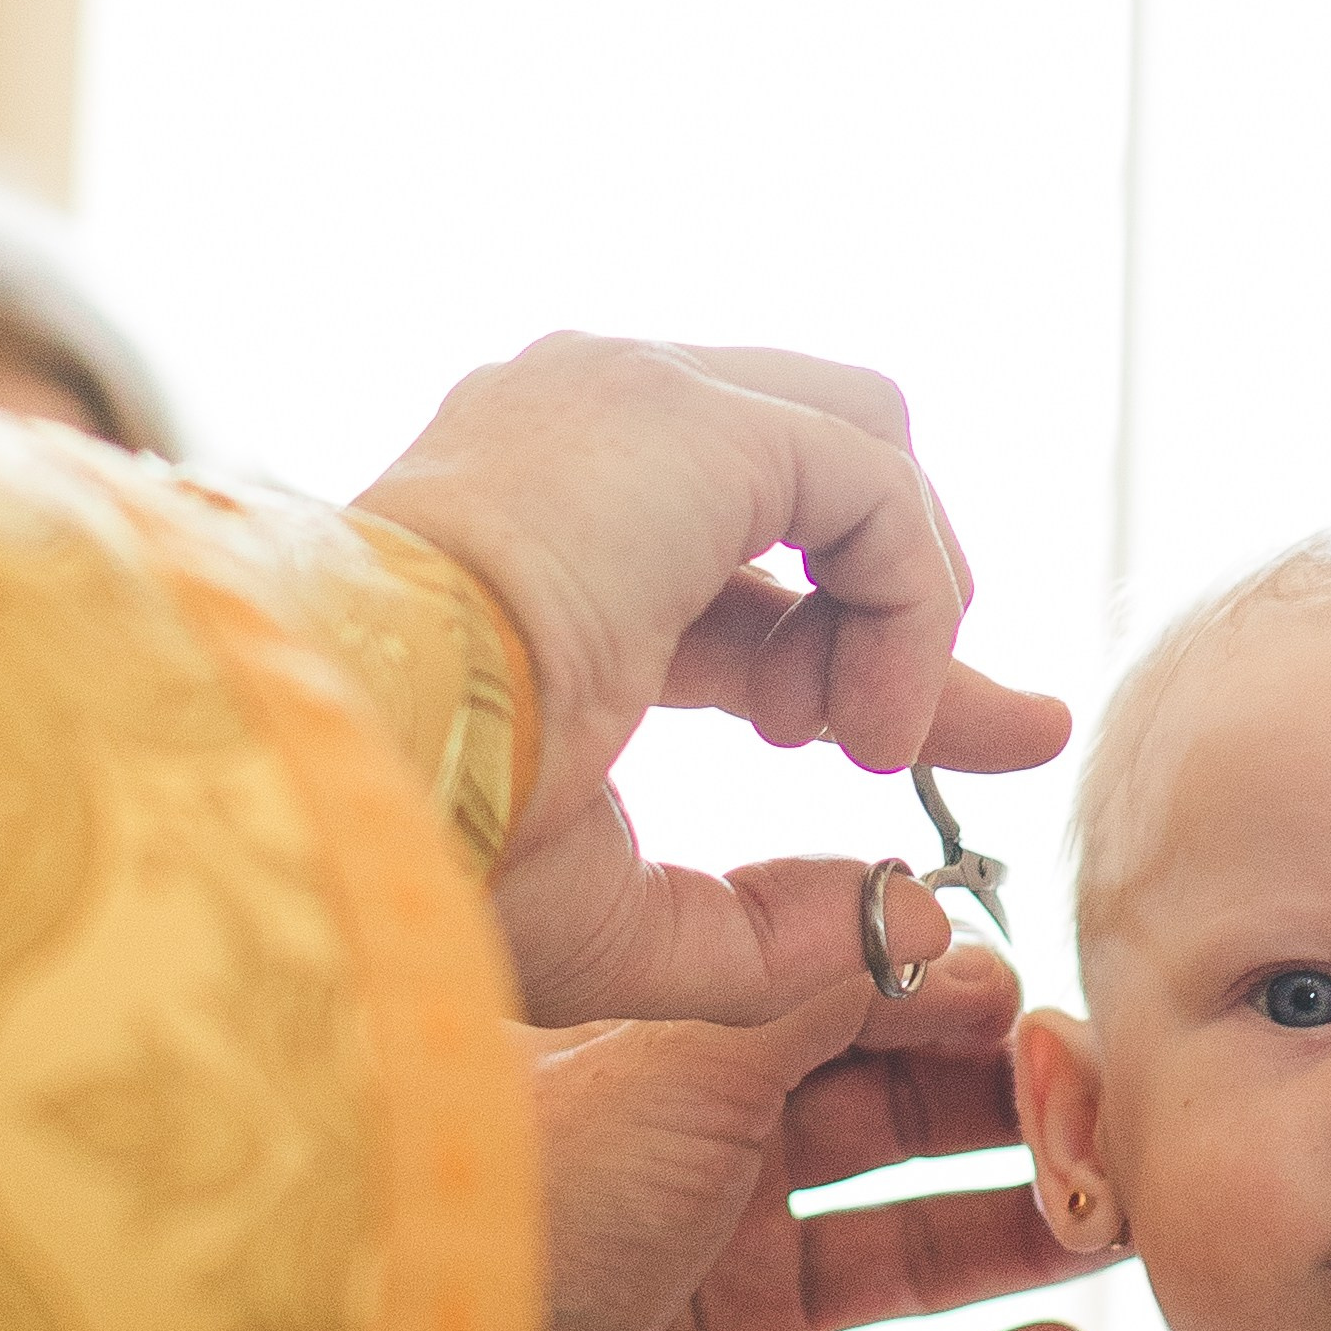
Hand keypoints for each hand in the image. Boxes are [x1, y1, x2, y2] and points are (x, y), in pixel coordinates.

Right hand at [354, 334, 1072, 1024]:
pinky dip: (908, 602)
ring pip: (858, 449)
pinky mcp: (683, 414)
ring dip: (905, 606)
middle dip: (919, 615)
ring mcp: (621, 400)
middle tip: (985, 742)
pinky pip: (872, 480)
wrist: (345, 785)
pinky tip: (868, 723)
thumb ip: (768, 930)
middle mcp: (577, 440)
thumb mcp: (618, 927)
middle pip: (826, 489)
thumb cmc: (435, 865)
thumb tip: (909, 918)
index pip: (755, 574)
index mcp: (546, 546)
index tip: (983, 744)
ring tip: (866, 743)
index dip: (881, 654)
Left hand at [527, 899, 1088, 1330]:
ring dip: (1018, 1246)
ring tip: (1119, 1235)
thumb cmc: (527, 1222)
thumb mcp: (676, 1066)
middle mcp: (707, 1177)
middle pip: (894, 1135)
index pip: (845, 1017)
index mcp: (675, 1070)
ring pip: (909, 1264)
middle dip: (1010, 1127)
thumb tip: (934, 912)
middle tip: (1115, 1129)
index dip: (948, 1013)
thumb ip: (816, 985)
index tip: (1048, 1016)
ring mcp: (730, 1308)